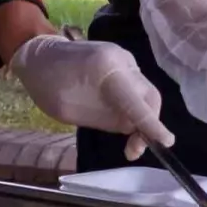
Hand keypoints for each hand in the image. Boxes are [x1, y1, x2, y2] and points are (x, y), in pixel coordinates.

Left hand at [11, 35, 174, 160]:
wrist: (40, 55)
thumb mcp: (66, 108)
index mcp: (107, 68)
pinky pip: (138, 93)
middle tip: (133, 151)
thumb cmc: (47, 83)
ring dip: (144, 122)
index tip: (167, 141)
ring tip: (131, 146)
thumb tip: (131, 128)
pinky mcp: (125, 70)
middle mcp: (125, 63)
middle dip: (149, 126)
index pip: (135, 100)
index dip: (151, 123)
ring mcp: (127, 64)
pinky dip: (137, 113)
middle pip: (149, 97)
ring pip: (147, 96)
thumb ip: (103, 117)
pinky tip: (127, 127)